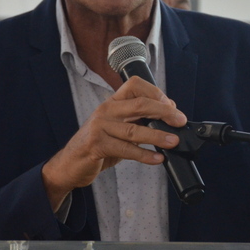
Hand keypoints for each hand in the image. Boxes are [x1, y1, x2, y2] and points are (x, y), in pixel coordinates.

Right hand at [41, 76, 186, 210]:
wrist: (70, 163)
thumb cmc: (98, 144)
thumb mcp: (118, 127)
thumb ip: (138, 118)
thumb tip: (169, 111)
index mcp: (113, 102)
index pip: (135, 85)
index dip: (156, 93)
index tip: (171, 106)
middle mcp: (106, 110)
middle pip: (140, 104)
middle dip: (164, 112)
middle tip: (180, 122)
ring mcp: (100, 127)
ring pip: (135, 130)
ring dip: (158, 136)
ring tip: (173, 141)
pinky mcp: (96, 145)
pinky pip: (126, 149)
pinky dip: (144, 155)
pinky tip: (157, 158)